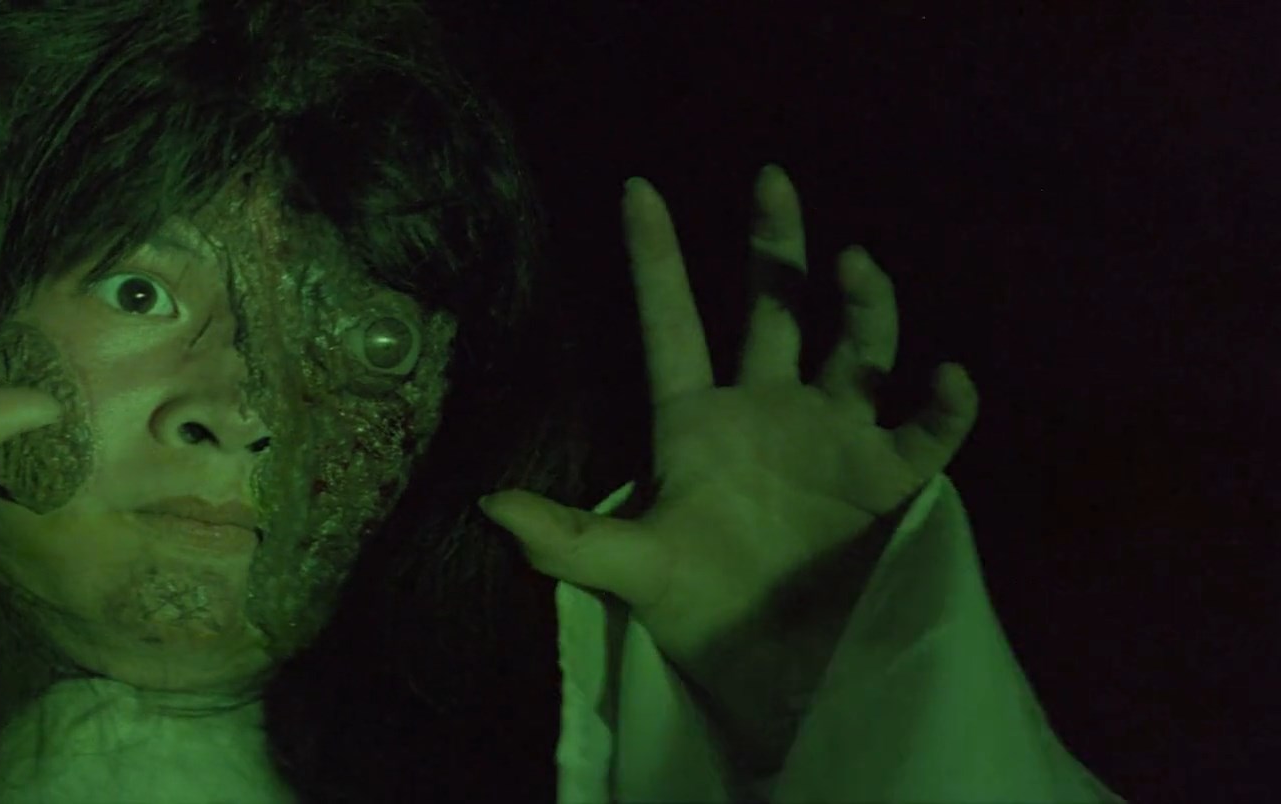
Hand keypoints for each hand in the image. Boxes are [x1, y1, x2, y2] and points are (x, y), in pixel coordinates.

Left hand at [480, 166, 978, 757]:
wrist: (775, 672)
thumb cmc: (698, 610)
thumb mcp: (630, 570)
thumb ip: (569, 539)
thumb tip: (488, 508)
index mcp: (697, 421)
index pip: (672, 322)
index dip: (654, 258)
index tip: (636, 187)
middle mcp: (769, 410)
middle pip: (776, 309)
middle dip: (775, 245)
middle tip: (771, 178)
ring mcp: (835, 437)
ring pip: (856, 348)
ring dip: (863, 306)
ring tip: (855, 264)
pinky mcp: (891, 479)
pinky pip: (928, 429)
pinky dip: (943, 404)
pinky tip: (947, 378)